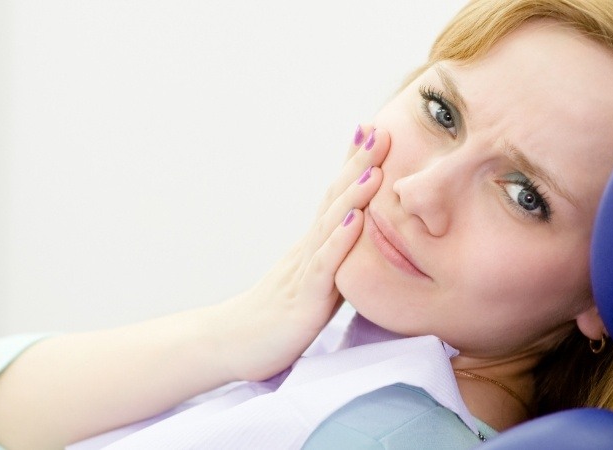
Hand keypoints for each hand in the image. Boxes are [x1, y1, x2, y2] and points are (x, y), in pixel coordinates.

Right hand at [211, 125, 389, 380]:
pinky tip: (355, 220)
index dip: (354, 165)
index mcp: (312, 247)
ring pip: (331, 226)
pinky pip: (324, 267)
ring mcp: (304, 272)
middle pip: (335, 200)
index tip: (374, 131)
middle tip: (380, 131)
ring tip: (374, 165)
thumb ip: (332, 262)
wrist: (231, 345)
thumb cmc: (273, 319)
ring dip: (354, 194)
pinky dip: (340, 242)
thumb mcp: (310, 284)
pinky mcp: (304, 299)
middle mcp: (307, 250)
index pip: (336, 198)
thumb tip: (358, 243)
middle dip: (359, 165)